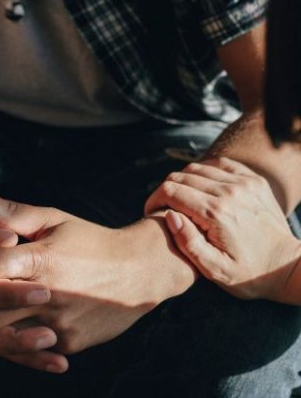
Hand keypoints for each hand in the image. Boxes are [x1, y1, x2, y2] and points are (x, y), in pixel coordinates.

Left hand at [0, 188, 195, 359]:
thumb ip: (12, 212)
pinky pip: (28, 349)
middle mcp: (48, 294)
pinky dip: (3, 348)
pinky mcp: (69, 342)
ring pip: (3, 339)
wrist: (139, 271)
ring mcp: (59, 322)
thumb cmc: (93, 240)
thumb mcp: (56, 220)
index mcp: (42, 258)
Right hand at [145, 157, 300, 302]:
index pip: (171, 191)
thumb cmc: (249, 273)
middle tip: (163, 208)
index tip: (151, 212)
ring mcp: (243, 182)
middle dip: (165, 190)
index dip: (154, 199)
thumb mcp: (214, 270)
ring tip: (180, 200)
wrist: (287, 266)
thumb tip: (170, 215)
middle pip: (181, 176)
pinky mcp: (253, 179)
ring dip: (182, 181)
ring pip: (197, 168)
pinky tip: (201, 187)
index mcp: (216, 213)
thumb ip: (188, 243)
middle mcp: (229, 191)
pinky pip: (219, 164)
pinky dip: (204, 171)